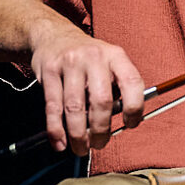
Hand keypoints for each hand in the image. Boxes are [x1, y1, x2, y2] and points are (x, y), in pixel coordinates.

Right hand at [30, 28, 145, 155]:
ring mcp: (70, 63)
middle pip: (101, 101)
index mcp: (115, 56)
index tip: (130, 125)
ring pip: (75, 108)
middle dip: (101, 130)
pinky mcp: (49, 71)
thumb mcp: (108, 63)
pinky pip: (53, 107)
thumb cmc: (88, 59)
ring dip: (78, 135)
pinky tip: (60, 143)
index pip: (132, 83)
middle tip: (99, 144)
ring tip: (81, 148)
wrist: (54, 35)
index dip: (135, 108)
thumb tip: (122, 125)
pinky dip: (57, 130)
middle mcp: (94, 57)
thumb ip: (117, 89)